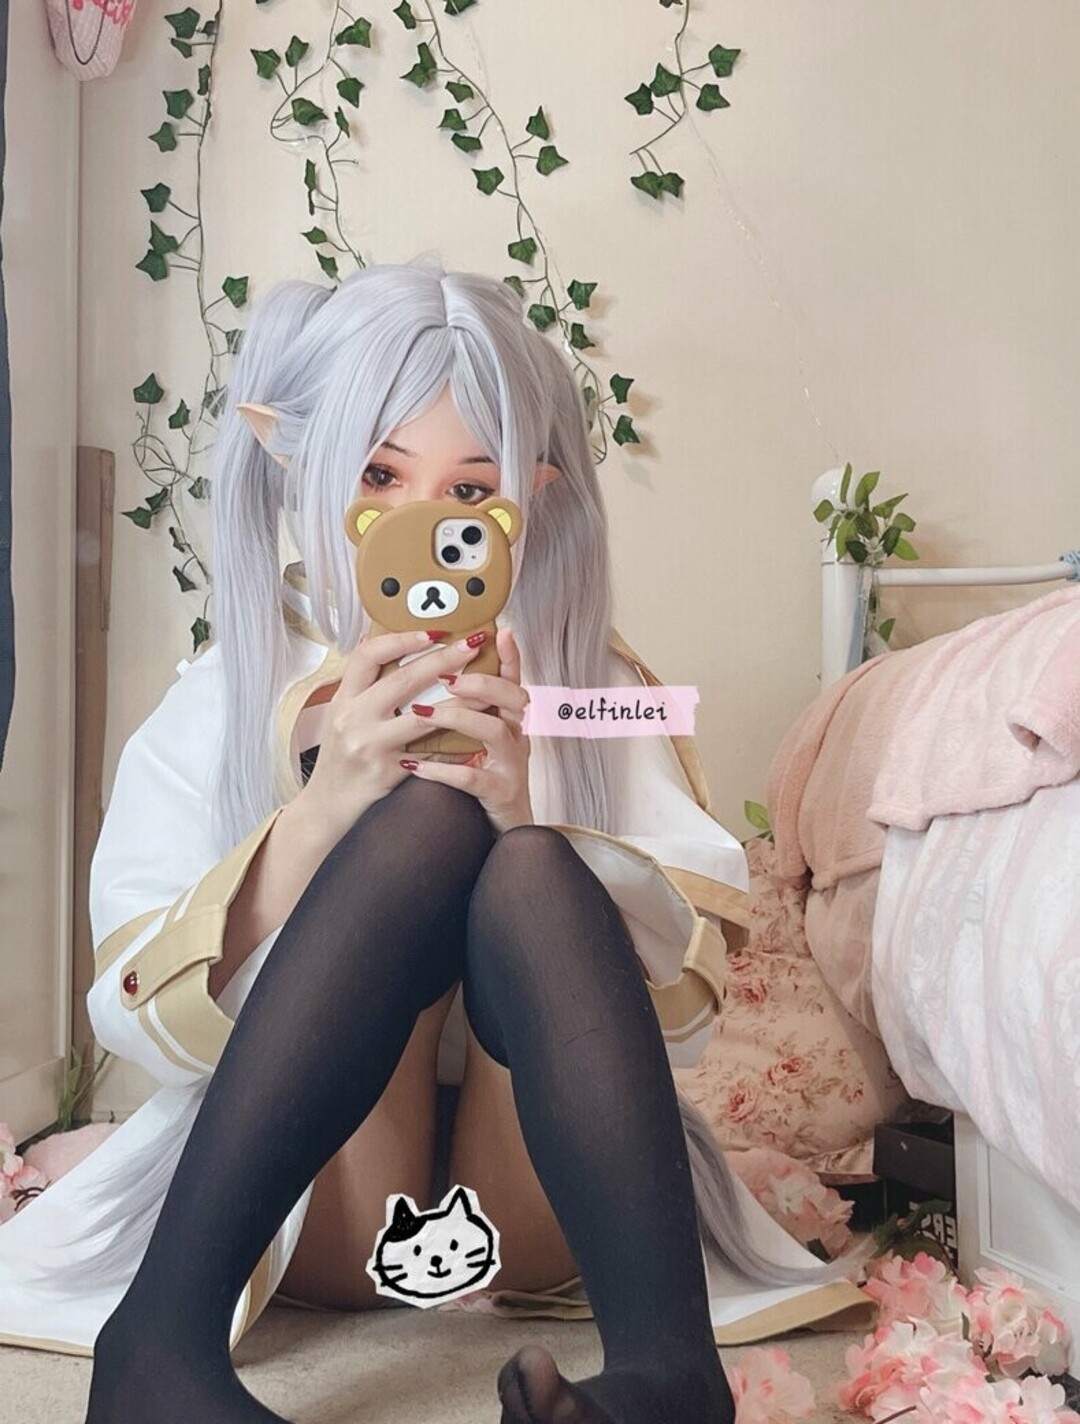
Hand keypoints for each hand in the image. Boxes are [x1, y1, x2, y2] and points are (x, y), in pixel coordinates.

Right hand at [300, 628, 484, 840]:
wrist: (327, 805)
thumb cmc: (340, 755)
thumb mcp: (342, 715)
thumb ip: (362, 685)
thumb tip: (379, 641)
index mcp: (344, 698)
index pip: (368, 656)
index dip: (400, 639)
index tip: (431, 632)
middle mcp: (354, 718)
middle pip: (403, 680)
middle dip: (443, 659)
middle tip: (472, 645)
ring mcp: (371, 746)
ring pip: (424, 718)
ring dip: (461, 702)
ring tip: (488, 690)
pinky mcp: (388, 772)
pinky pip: (431, 755)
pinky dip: (456, 745)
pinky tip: (479, 735)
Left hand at [403, 626, 534, 835]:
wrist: (502, 831)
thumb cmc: (482, 780)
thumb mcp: (477, 741)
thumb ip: (464, 710)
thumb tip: (431, 676)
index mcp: (509, 721)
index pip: (512, 680)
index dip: (510, 656)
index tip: (499, 632)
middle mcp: (516, 738)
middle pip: (512, 699)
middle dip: (480, 682)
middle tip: (447, 676)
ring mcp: (510, 766)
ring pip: (494, 732)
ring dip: (457, 717)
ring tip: (422, 711)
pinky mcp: (500, 794)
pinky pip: (473, 777)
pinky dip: (444, 769)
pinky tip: (417, 766)